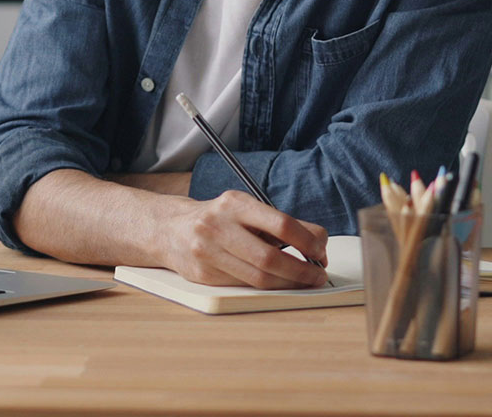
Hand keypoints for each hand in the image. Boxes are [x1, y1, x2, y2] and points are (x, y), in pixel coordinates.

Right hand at [151, 190, 329, 289]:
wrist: (170, 229)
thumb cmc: (218, 219)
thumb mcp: (245, 210)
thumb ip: (278, 223)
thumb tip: (318, 242)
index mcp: (234, 204)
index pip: (281, 224)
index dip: (308, 241)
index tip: (321, 251)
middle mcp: (218, 225)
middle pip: (270, 257)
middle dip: (301, 270)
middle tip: (318, 274)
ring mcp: (208, 252)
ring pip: (258, 278)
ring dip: (288, 283)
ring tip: (304, 281)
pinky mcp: (203, 274)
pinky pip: (244, 286)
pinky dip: (268, 287)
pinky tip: (279, 283)